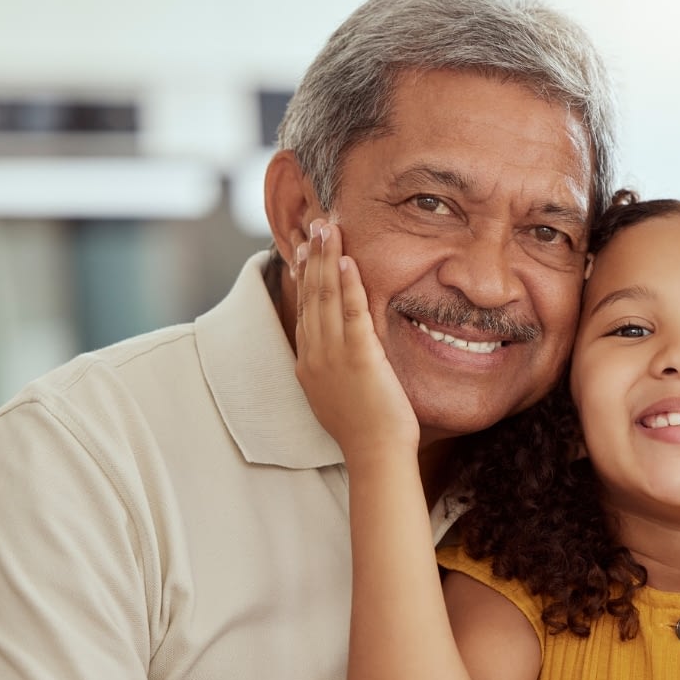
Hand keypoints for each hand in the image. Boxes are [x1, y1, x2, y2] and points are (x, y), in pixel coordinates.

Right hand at [294, 218, 419, 461]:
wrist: (376, 453)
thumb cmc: (367, 429)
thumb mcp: (341, 392)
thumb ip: (337, 367)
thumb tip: (344, 351)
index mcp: (308, 363)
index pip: (304, 310)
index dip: (304, 277)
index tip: (306, 250)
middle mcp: (314, 354)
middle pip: (310, 295)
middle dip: (312, 257)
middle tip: (315, 225)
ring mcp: (333, 355)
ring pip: (325, 296)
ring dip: (326, 258)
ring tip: (328, 228)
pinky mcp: (358, 357)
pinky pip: (351, 312)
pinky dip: (348, 284)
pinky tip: (348, 260)